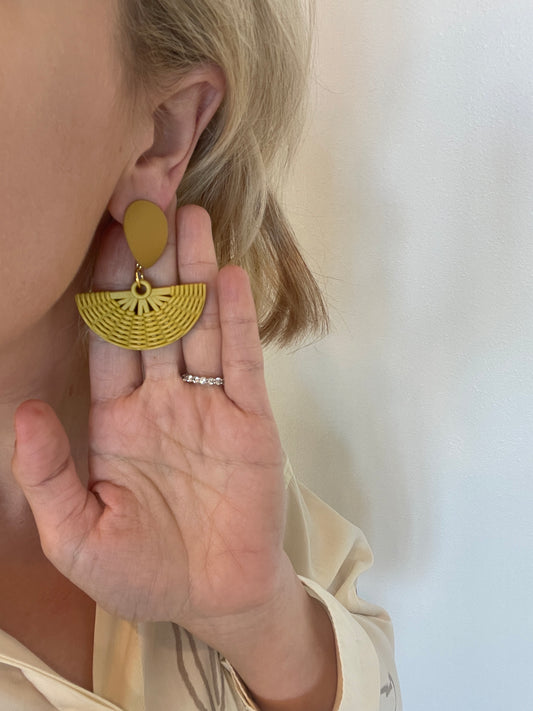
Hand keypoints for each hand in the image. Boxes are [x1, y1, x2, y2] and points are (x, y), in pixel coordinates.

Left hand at [12, 204, 286, 639]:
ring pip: (198, 327)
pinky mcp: (249, 419)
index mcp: (117, 420)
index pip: (108, 341)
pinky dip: (233, 320)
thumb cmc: (141, 573)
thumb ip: (49, 474)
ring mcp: (207, 405)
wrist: (214, 598)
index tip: (100, 238)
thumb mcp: (76, 535)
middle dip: (148, 262)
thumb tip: (27, 410)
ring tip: (188, 218)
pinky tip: (227, 277)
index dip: (103, 291)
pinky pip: (239, 362)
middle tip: (143, 201)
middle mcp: (162, 400)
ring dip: (193, 273)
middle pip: (154, 317)